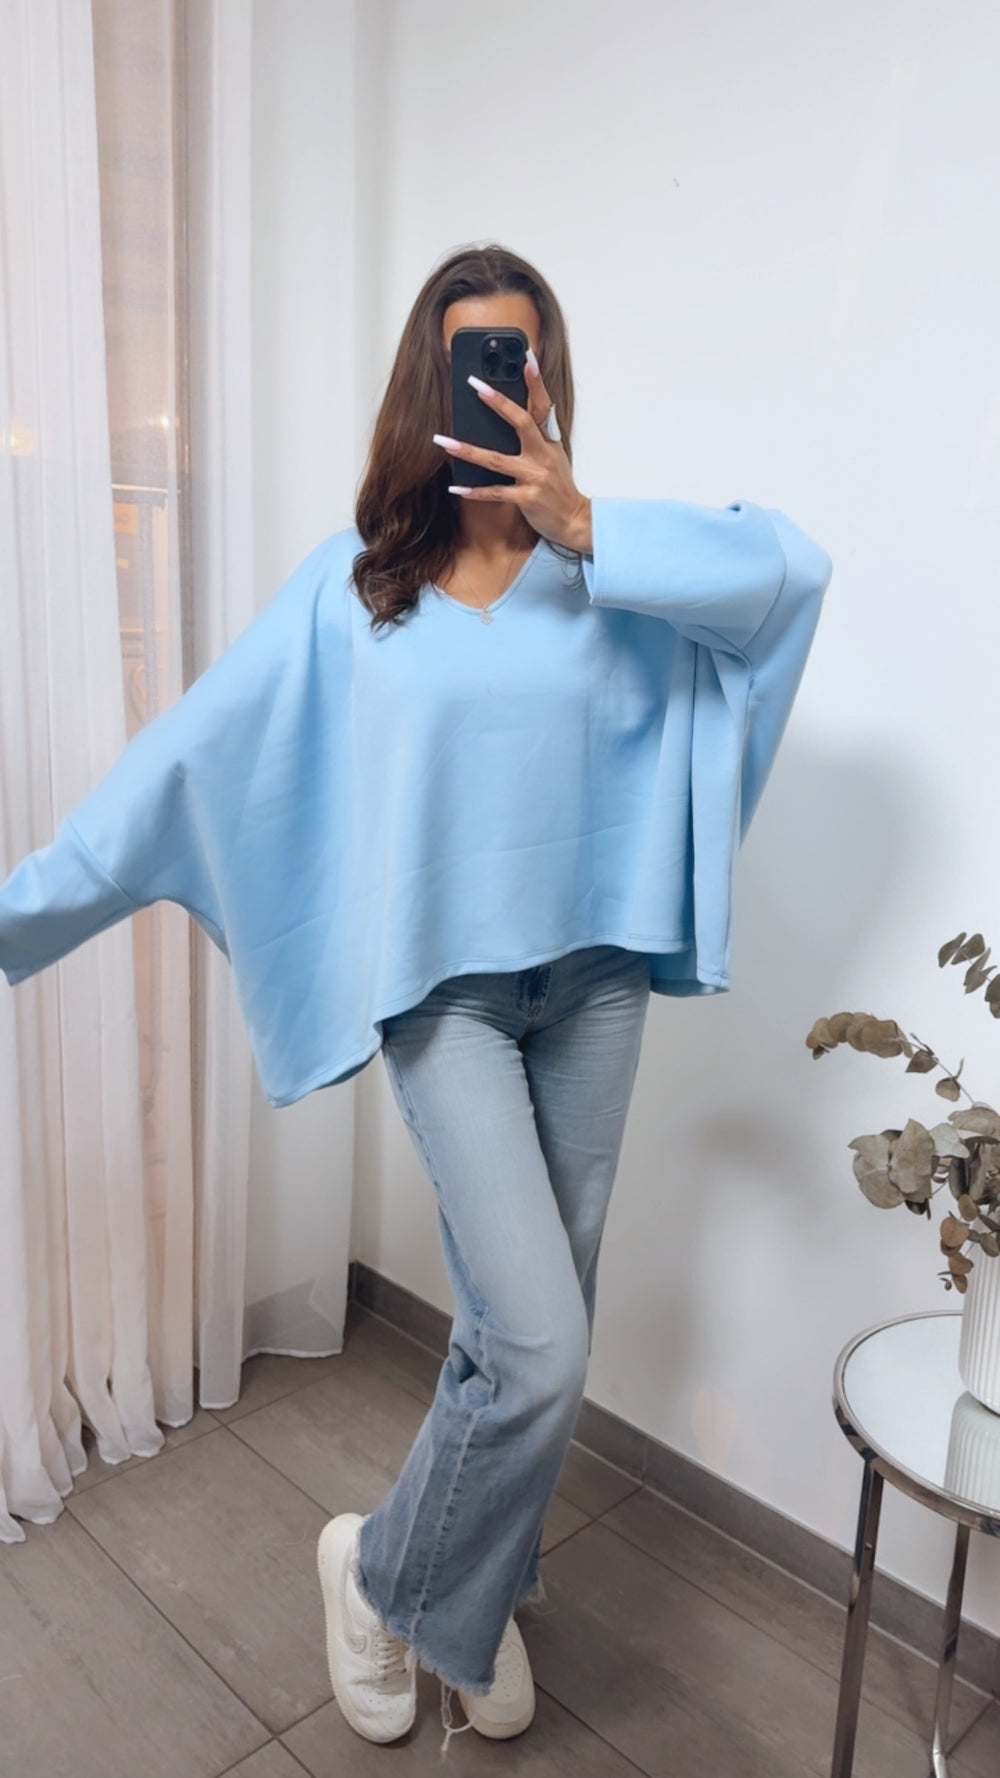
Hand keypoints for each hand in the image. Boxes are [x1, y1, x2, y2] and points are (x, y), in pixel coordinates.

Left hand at [432, 350, 592, 553]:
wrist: (574, 520)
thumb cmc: (559, 487)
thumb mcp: (554, 456)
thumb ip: (538, 435)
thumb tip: (515, 414)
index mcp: (549, 441)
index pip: (543, 405)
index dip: (535, 381)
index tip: (526, 356)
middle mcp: (542, 455)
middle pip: (520, 422)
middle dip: (497, 401)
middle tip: (475, 384)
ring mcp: (534, 476)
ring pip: (496, 459)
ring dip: (467, 450)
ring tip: (443, 441)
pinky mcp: (526, 497)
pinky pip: (495, 492)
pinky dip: (474, 491)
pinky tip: (457, 487)